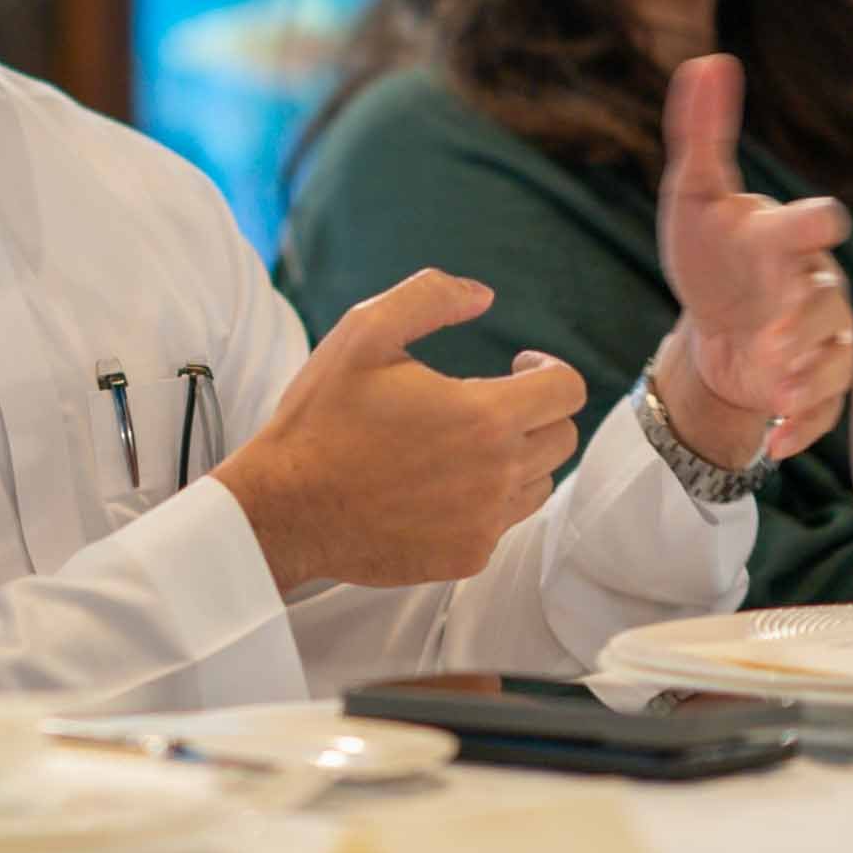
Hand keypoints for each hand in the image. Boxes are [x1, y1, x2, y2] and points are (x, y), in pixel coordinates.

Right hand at [212, 271, 588, 588]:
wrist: (285, 508)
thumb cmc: (322, 417)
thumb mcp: (364, 333)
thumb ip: (431, 297)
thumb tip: (484, 295)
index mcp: (484, 418)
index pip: (567, 390)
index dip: (549, 368)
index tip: (518, 363)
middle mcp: (497, 476)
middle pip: (562, 437)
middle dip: (536, 411)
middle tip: (488, 401)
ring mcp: (484, 523)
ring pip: (539, 483)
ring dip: (517, 457)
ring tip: (465, 444)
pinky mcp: (467, 557)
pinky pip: (502, 523)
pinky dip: (485, 502)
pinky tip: (438, 485)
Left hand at [651, 54, 852, 466]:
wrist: (713, 318)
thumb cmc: (712, 251)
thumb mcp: (694, 196)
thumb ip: (701, 134)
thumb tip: (708, 60)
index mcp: (785, 237)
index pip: (815, 223)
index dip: (816, 221)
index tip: (817, 222)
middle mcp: (812, 285)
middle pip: (826, 300)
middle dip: (803, 319)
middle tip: (772, 339)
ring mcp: (819, 339)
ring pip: (835, 358)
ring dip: (808, 377)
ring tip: (774, 388)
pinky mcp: (812, 386)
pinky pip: (826, 411)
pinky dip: (802, 429)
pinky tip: (772, 443)